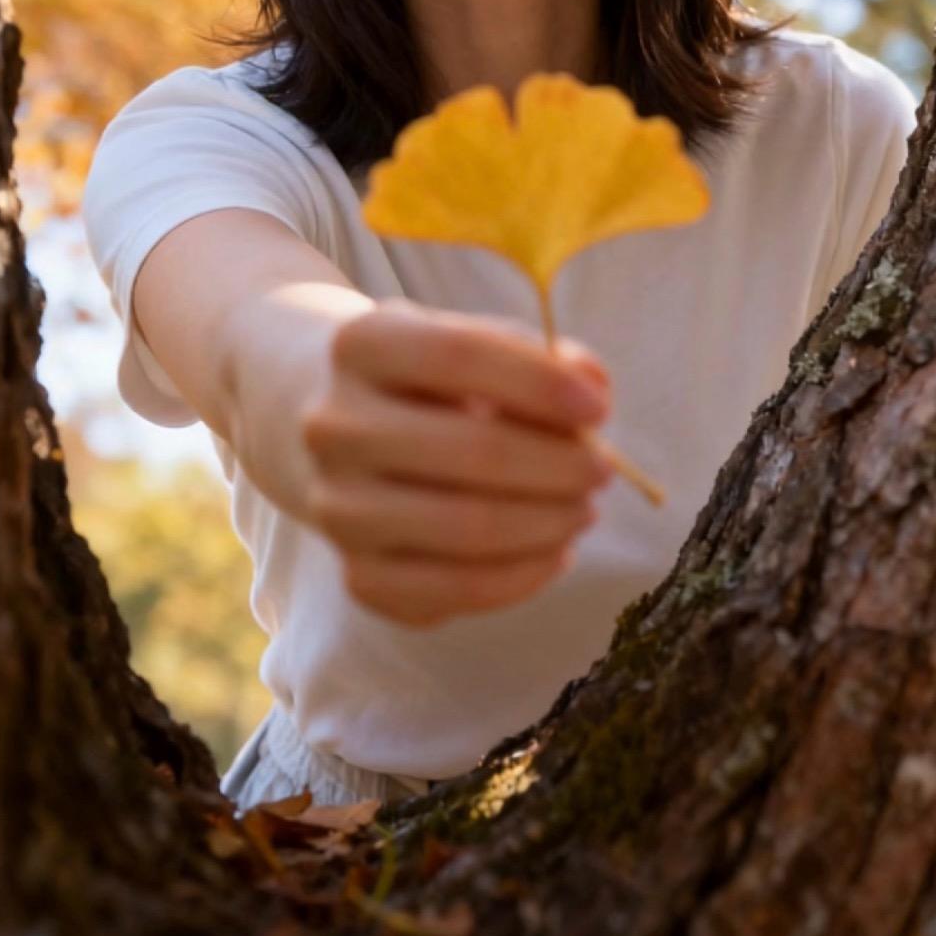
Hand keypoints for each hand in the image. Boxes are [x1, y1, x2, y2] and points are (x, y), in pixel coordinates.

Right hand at [299, 297, 613, 627]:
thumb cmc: (427, 383)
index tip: (598, 410)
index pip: (456, 357)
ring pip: (465, 531)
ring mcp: (337, 509)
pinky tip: (554, 552)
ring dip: (549, 524)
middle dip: (560, 466)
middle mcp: (333, 428)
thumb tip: (594, 392)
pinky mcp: (356, 575)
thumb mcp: (472, 343)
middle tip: (602, 471)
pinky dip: (523, 578)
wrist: (337, 430)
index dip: (539, 384)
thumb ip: (541, 357)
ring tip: (583, 510)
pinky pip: (454, 592)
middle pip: (469, 451)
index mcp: (360, 346)